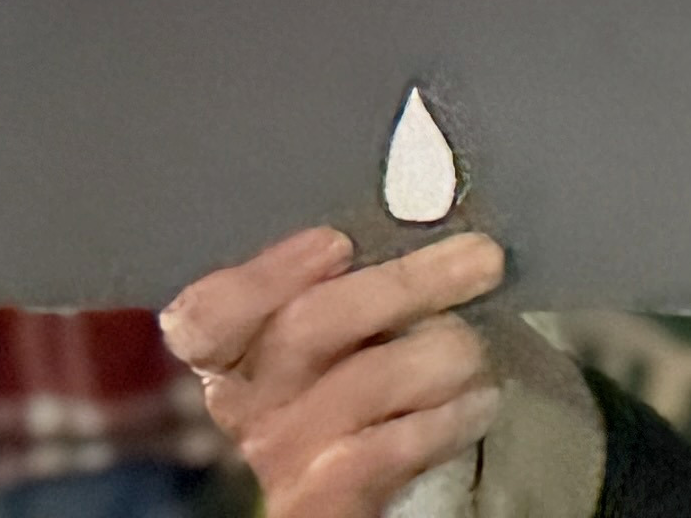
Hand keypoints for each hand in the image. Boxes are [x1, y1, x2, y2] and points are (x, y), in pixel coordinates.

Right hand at [163, 227, 507, 517]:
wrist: (360, 480)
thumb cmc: (353, 385)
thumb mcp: (335, 332)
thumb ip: (345, 280)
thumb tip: (418, 202)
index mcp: (234, 350)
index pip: (210, 310)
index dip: (269, 273)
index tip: (336, 243)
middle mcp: (246, 403)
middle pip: (309, 325)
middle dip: (405, 283)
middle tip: (480, 258)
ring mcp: (284, 455)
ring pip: (364, 382)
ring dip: (441, 354)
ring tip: (476, 349)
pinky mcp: (326, 502)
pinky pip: (389, 449)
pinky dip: (445, 419)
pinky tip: (476, 403)